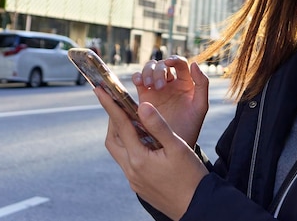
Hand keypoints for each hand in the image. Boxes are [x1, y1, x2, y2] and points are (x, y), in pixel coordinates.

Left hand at [95, 87, 207, 219]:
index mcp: (139, 158)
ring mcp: (134, 180)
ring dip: (122, 134)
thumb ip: (158, 125)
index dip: (110, 105)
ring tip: (133, 121)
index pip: (121, 125)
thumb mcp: (177, 147)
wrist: (197, 206)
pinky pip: (128, 161)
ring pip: (120, 151)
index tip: (99, 90)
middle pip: (113, 140)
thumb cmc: (191, 177)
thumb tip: (142, 105)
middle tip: (118, 104)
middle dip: (113, 120)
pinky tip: (145, 143)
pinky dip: (131, 146)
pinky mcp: (140, 185)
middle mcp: (131, 170)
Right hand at [132, 57, 208, 146]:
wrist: (174, 147)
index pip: (180, 64)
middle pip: (162, 65)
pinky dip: (137, 76)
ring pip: (149, 69)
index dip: (174, 59)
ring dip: (147, 72)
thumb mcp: (200, 107)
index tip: (169, 63)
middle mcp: (171, 83)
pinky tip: (139, 82)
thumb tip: (195, 63)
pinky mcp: (144, 97)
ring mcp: (156, 89)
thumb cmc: (190, 127)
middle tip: (157, 87)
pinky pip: (139, 81)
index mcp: (186, 83)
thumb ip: (202, 84)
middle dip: (158, 71)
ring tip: (148, 86)